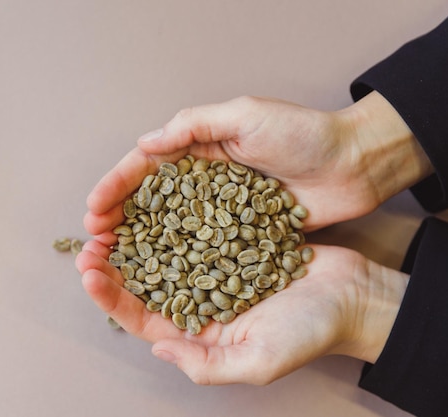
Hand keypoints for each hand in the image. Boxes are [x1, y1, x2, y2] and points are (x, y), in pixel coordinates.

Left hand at [76, 242, 408, 384]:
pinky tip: (154, 203)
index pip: (144, 318)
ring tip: (113, 219)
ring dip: (136, 238)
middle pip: (146, 284)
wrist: (353, 295)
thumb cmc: (312, 331)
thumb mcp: (258, 360)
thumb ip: (206, 362)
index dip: (113, 297)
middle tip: (90, 241)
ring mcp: (216, 271)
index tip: (89, 273)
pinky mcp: (232, 244)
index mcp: (201, 334)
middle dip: (115, 264)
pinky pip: (194, 231)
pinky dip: (171, 219)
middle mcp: (202, 303)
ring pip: (164, 254)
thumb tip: (158, 347)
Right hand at [84, 92, 431, 238]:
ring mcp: (221, 211)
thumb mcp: (246, 115)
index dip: (117, 186)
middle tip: (93, 242)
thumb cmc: (303, 133)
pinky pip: (202, 249)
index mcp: (200, 150)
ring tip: (113, 263)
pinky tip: (157, 278)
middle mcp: (204, 182)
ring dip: (139, 245)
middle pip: (150, 202)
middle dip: (118, 219)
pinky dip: (178, 262)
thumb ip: (194, 126)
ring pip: (170, 229)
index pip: (146, 168)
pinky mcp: (241, 235)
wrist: (355, 164)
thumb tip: (145, 143)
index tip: (93, 209)